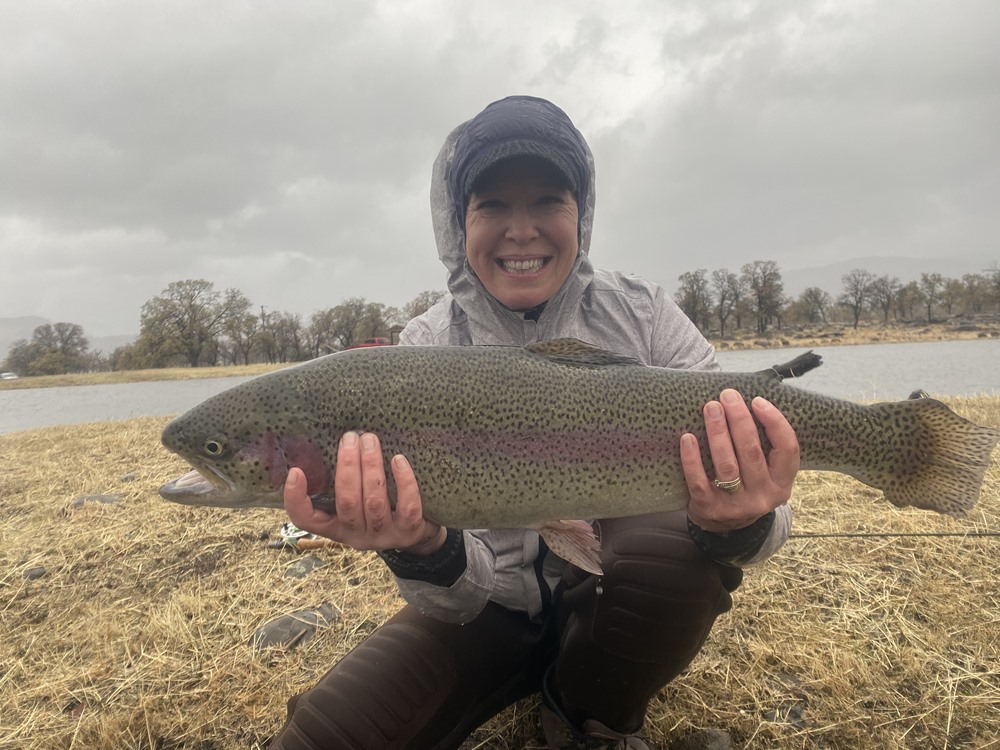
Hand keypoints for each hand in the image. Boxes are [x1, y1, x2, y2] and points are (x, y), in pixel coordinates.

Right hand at [283, 431, 445, 554]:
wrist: (419, 533)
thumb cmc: (381, 507)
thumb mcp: (357, 500)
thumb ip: (344, 480)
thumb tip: (336, 440)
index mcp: (336, 526)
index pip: (306, 520)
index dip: (296, 500)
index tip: (296, 471)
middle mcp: (356, 534)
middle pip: (347, 503)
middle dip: (347, 467)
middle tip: (350, 438)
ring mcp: (383, 535)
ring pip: (374, 502)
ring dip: (371, 467)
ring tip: (370, 440)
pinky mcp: (409, 531)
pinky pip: (407, 506)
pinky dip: (403, 481)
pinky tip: (398, 459)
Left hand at [680, 389, 798, 532]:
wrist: (724, 526)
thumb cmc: (745, 485)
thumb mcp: (766, 473)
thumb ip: (765, 446)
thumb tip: (749, 403)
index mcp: (782, 483)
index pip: (788, 449)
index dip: (775, 422)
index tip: (757, 401)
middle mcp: (763, 496)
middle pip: (752, 452)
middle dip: (739, 420)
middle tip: (727, 396)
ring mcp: (736, 505)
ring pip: (727, 465)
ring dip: (718, 433)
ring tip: (711, 408)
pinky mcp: (710, 508)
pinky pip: (699, 480)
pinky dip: (692, 458)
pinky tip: (687, 438)